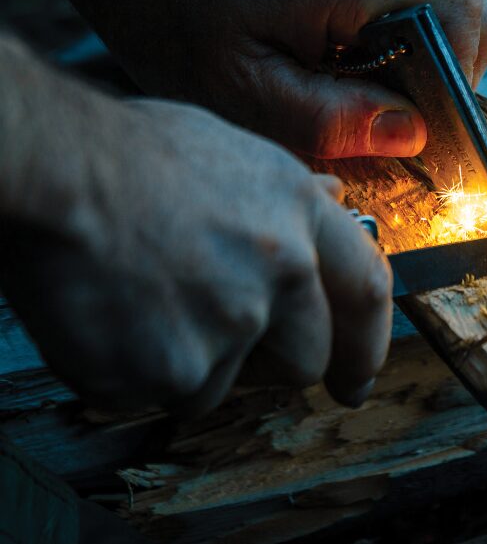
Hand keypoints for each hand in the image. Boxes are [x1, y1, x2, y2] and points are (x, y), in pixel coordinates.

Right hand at [0, 98, 391, 413]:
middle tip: (219, 336)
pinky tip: (119, 319)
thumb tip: (335, 204)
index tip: (356, 378)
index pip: (367, 292)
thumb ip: (292, 195)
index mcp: (300, 213)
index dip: (368, 345)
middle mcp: (282, 271)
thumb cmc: (133, 154)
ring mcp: (230, 325)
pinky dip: (142, 372)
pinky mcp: (172, 370)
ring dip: (196, 362)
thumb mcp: (233, 154)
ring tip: (150, 301)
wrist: (57, 174)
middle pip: (305, 360)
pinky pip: (165, 394)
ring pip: (227, 383)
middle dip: (270, 362)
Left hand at [83, 0, 486, 159]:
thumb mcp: (234, 91)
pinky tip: (370, 30)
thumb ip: (327, 119)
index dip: (459, 78)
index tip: (421, 119)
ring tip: (380, 66)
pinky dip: (422, 7)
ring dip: (440, 36)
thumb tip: (414, 133)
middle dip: (453, 63)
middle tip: (395, 100)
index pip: (462, 15)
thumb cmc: (174, 17)